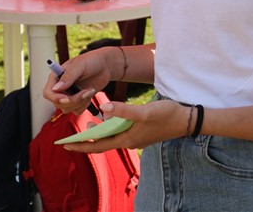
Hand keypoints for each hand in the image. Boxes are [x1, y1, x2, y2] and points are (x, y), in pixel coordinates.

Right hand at [42, 50, 112, 113]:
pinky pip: (76, 111)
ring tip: (90, 90)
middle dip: (73, 101)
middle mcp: (61, 87)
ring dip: (80, 103)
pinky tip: (90, 94)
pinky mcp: (78, 100)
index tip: (67, 98)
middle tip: (86, 92)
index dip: (56, 98)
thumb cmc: (92, 60)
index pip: (48, 93)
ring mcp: (69, 95)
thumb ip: (68, 76)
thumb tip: (56, 89)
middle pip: (58, 103)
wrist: (106, 65)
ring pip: (67, 109)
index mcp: (57, 77)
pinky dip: (84, 106)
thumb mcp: (80, 65)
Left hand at [59, 99, 189, 152]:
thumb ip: (123, 110)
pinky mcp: (142, 132)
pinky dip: (111, 128)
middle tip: (71, 137)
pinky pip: (121, 133)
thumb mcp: (144, 111)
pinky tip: (111, 118)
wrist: (187, 120)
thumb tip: (103, 108)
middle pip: (103, 143)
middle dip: (86, 140)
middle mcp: (129, 141)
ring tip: (88, 124)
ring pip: (112, 137)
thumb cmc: (166, 115)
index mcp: (126, 139)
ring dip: (99, 133)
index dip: (81, 145)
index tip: (65, 144)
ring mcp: (136, 137)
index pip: (98, 145)